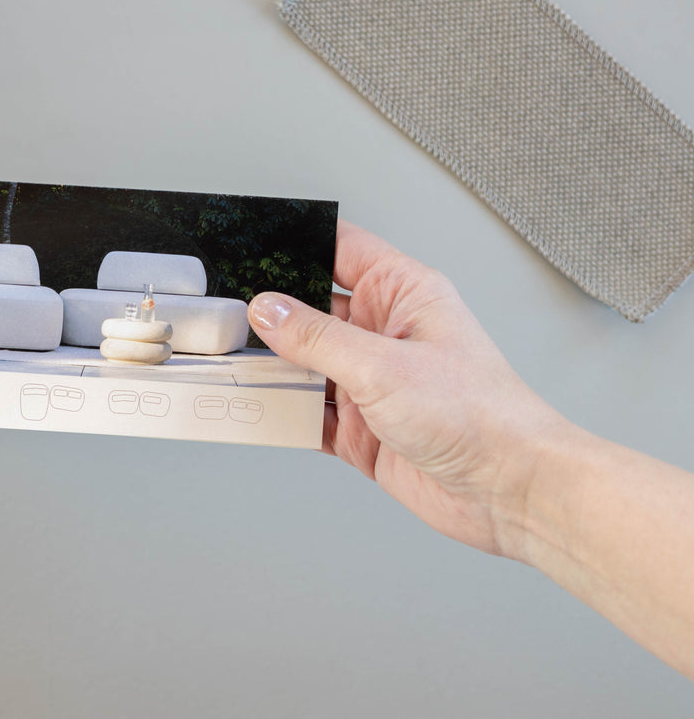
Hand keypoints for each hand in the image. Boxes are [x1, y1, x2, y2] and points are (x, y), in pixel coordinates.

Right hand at [248, 220, 566, 556]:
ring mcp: (370, 381)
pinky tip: (259, 410)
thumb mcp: (383, 366)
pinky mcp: (360, 427)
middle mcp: (383, 333)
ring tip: (230, 363)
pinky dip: (282, 414)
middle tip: (225, 312)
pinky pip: (307, 413)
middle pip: (310, 310)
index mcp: (402, 294)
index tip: (249, 245)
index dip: (295, 243)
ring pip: (302, 364)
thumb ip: (317, 338)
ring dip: (270, 368)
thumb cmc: (481, 416)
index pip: (339, 250)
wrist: (508, 491)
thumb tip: (268, 311)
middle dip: (269, 312)